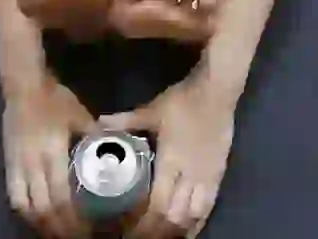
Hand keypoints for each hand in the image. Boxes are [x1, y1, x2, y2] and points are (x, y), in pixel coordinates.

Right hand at [3, 75, 95, 237]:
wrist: (23, 86)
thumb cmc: (55, 99)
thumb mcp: (81, 115)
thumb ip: (95, 137)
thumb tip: (114, 154)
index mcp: (52, 152)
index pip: (59, 196)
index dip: (71, 218)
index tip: (86, 228)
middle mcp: (31, 163)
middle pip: (41, 208)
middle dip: (57, 227)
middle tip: (75, 235)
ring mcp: (16, 164)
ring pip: (23, 205)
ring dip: (39, 223)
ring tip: (55, 231)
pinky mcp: (7, 163)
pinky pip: (12, 194)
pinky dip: (24, 210)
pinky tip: (36, 217)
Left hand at [99, 73, 234, 237]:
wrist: (216, 92)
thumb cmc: (182, 101)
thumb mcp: (151, 110)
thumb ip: (125, 121)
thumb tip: (98, 123)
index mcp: (170, 162)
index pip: (157, 205)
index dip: (144, 224)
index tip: (128, 232)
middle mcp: (190, 175)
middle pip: (176, 217)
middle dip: (158, 233)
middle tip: (141, 237)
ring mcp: (207, 177)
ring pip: (195, 215)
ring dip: (179, 230)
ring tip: (164, 237)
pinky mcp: (219, 174)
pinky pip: (210, 206)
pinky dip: (199, 222)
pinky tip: (190, 230)